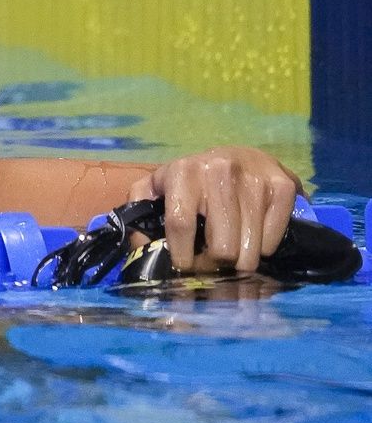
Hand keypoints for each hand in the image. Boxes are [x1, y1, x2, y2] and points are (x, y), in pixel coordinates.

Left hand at [129, 147, 299, 272]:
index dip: (182, 256)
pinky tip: (251, 236)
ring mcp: (255, 180)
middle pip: (222, 248)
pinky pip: (272, 241)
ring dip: (239, 261)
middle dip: (214, 264)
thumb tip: (142, 249)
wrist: (238, 155)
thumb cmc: (190, 180)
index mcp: (184, 172)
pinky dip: (262, 248)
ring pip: (250, 251)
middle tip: (210, 262)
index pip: (181, 225)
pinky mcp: (284, 187)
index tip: (184, 267)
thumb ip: (138, 212)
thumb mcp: (154, 188)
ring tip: (230, 251)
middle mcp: (221, 171)